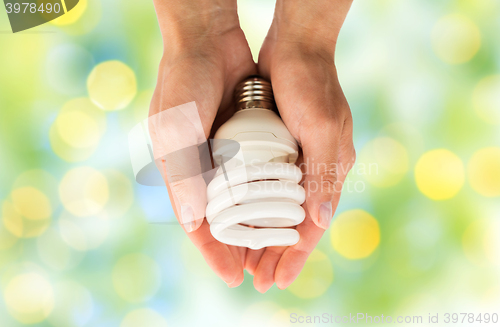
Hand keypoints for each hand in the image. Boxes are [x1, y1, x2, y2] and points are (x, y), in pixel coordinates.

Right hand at [149, 0, 256, 286]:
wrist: (207, 39)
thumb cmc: (183, 83)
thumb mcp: (176, 130)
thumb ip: (184, 176)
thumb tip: (195, 223)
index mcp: (180, 171)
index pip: (198, 223)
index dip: (214, 252)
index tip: (234, 277)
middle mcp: (202, 168)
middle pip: (223, 218)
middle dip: (239, 246)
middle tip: (259, 271)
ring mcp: (225, 154)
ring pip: (243, 201)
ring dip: (257, 225)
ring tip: (276, 249)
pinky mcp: (245, 138)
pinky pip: (259, 175)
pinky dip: (269, 195)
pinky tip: (285, 209)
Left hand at [252, 0, 354, 291]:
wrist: (296, 45)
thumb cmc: (310, 83)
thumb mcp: (320, 126)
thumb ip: (322, 173)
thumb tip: (319, 222)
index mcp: (330, 169)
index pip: (311, 225)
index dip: (294, 255)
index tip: (277, 280)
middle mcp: (315, 169)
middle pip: (295, 224)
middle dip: (278, 253)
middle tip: (259, 280)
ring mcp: (298, 159)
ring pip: (280, 210)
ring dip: (266, 236)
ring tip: (249, 260)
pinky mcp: (280, 147)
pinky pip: (269, 188)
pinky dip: (258, 209)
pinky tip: (244, 220)